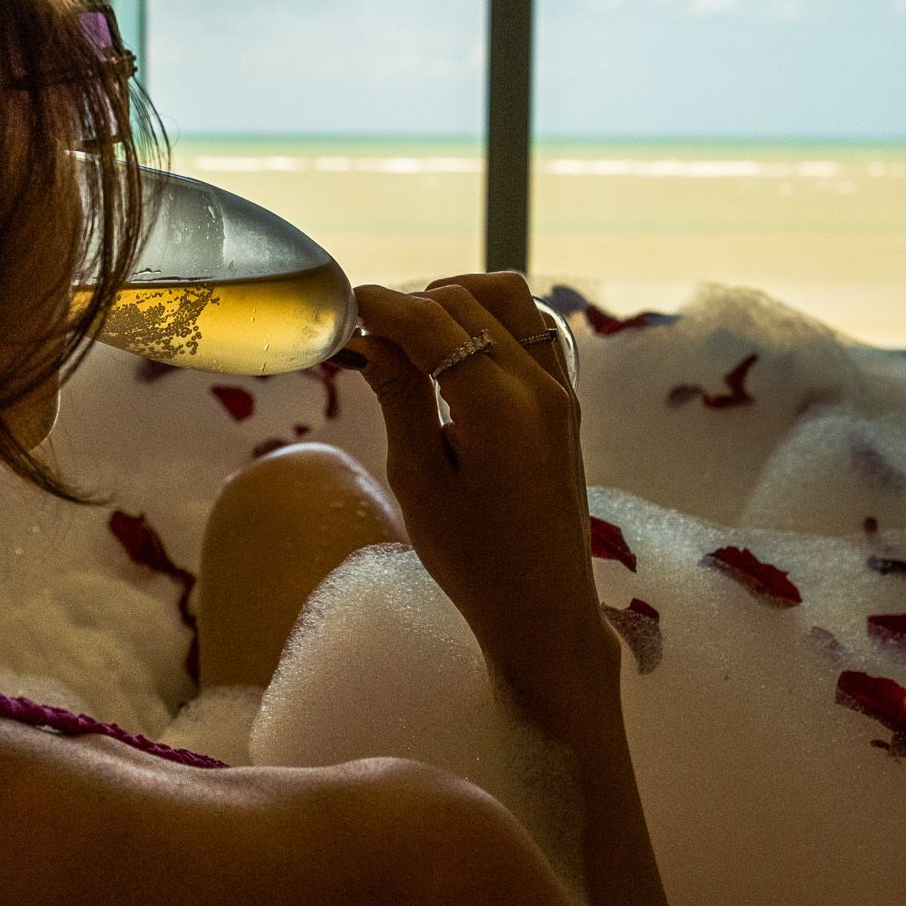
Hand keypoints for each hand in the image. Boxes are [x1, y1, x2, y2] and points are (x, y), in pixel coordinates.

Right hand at [350, 273, 619, 718]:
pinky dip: (485, 322)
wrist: (545, 608)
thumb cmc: (474, 561)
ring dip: (454, 303)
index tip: (341, 312)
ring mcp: (560, 386)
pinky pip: (528, 326)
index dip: (380, 307)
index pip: (431, 320)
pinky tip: (452, 358)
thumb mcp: (420, 481)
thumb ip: (398, 397)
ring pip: (506, 298)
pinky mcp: (564, 398)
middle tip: (367, 339)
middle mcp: (539, 383)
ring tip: (412, 343)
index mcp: (500, 406)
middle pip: (467, 299)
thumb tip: (368, 338)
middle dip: (411, 305)